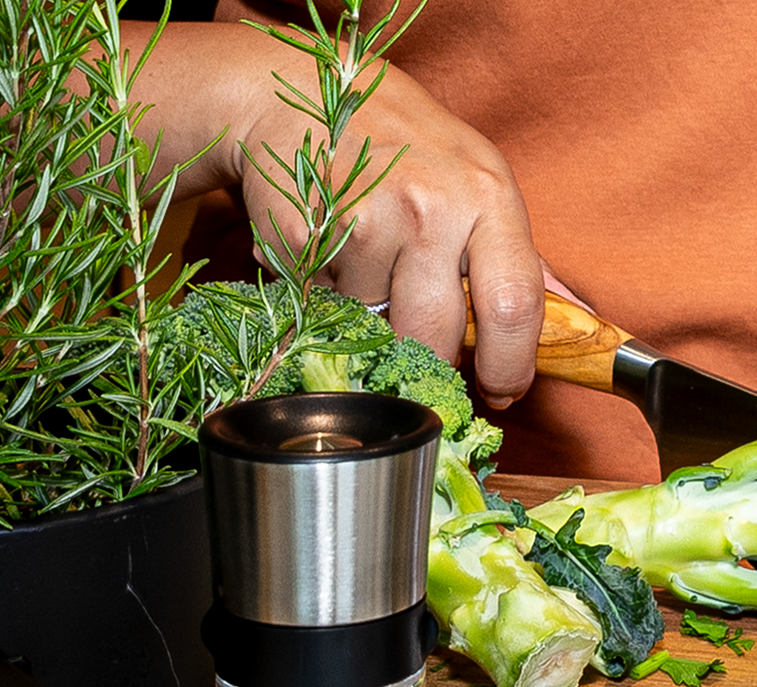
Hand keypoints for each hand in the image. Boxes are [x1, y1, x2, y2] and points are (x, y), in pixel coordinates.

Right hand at [214, 30, 544, 406]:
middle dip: (427, 362)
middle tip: (422, 350)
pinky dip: (327, 298)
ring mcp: (366, 226)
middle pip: (434, 337)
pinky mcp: (310, 243)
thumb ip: (518, 257)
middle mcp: (432, 209)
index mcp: (487, 196)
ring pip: (371, 328)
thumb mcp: (480, 181)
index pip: (514, 304)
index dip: (509, 364)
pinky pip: (324, 309)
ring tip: (367, 270)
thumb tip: (571, 320)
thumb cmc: (407, 145)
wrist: (315, 101)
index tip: (503, 390)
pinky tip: (333, 256)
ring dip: (368, 319)